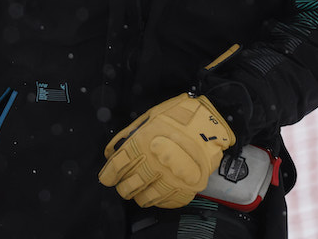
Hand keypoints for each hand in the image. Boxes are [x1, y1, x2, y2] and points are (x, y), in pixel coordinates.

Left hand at [98, 93, 234, 208]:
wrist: (210, 123)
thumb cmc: (178, 116)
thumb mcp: (148, 118)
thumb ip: (127, 136)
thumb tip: (110, 153)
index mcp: (142, 144)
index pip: (117, 167)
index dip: (109, 175)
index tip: (107, 178)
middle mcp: (155, 163)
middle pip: (128, 186)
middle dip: (123, 187)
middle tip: (123, 184)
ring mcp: (171, 178)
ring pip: (145, 198)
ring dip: (138, 196)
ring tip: (139, 190)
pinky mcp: (187, 188)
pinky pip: (166, 202)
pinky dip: (158, 200)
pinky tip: (156, 193)